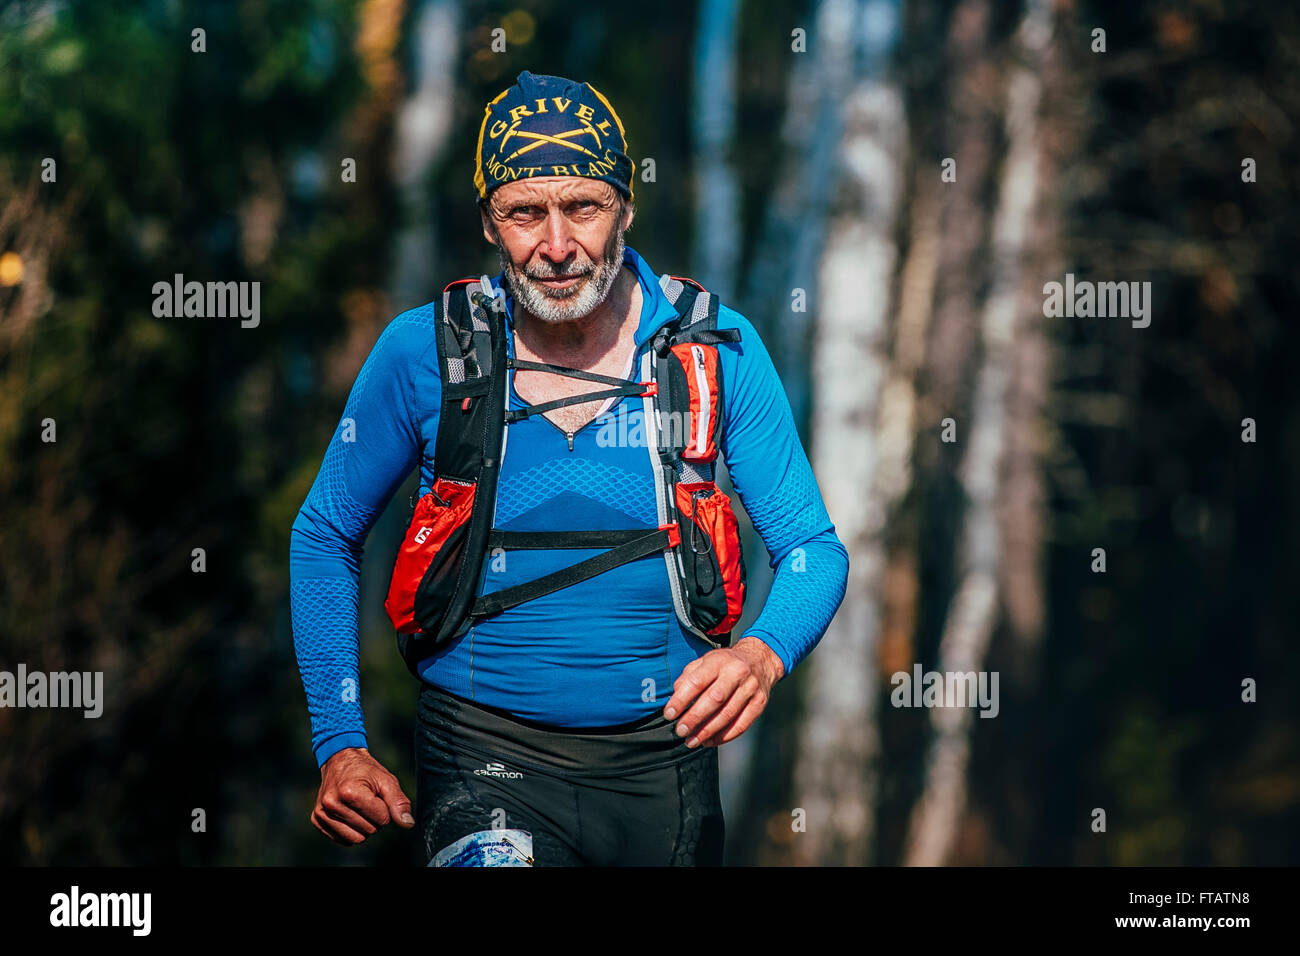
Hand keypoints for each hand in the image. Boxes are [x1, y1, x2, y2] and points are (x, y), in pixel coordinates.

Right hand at [311, 747, 414, 844]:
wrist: (340, 760)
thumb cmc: (365, 770)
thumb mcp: (387, 780)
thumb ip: (399, 802)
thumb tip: (407, 824)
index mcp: (349, 792)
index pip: (381, 819)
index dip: (385, 809)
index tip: (378, 796)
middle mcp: (332, 803)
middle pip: (369, 831)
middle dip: (374, 818)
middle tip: (368, 801)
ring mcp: (322, 813)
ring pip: (356, 839)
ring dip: (363, 827)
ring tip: (359, 808)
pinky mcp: (316, 819)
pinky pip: (342, 840)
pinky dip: (351, 830)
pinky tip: (349, 813)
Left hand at [662, 636, 784, 748]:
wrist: (759, 660)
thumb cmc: (725, 664)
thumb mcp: (705, 661)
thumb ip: (688, 677)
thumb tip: (676, 698)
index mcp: (719, 661)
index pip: (697, 681)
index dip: (681, 700)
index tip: (670, 714)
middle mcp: (737, 673)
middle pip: (714, 699)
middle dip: (694, 718)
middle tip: (680, 731)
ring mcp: (750, 689)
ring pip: (727, 715)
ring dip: (707, 732)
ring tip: (692, 741)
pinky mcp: (759, 703)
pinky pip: (741, 725)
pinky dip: (723, 736)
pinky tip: (709, 741)